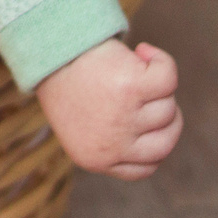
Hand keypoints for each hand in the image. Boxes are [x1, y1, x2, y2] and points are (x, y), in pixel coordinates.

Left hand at [34, 38, 181, 178]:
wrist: (48, 50)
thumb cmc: (67, 83)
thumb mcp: (82, 127)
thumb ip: (110, 140)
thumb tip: (153, 132)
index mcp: (97, 160)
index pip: (147, 167)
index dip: (152, 141)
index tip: (143, 117)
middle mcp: (112, 145)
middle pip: (165, 142)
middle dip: (165, 117)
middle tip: (145, 94)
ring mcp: (123, 117)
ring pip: (168, 108)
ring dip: (156, 87)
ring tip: (131, 70)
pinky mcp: (131, 88)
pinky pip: (168, 78)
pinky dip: (162, 62)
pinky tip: (144, 51)